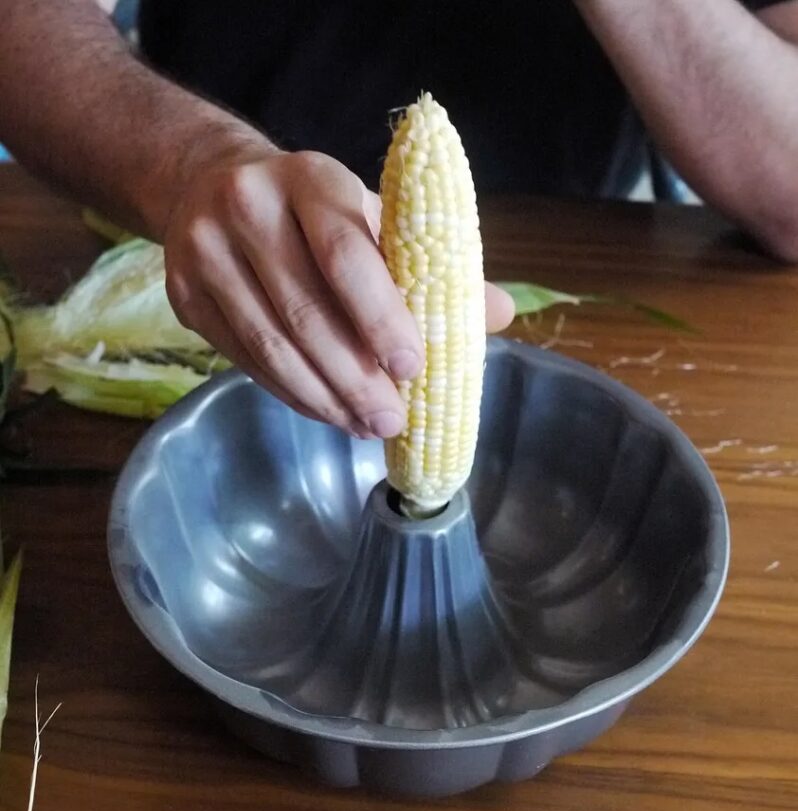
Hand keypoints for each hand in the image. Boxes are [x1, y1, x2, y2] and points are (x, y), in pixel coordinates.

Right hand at [163, 146, 514, 437]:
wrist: (210, 184)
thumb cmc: (314, 208)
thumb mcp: (372, 214)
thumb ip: (434, 262)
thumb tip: (500, 313)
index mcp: (309, 178)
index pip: (345, 253)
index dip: (380, 316)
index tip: (413, 367)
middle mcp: (248, 207)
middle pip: (306, 312)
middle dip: (355, 378)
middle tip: (392, 420)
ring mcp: (205, 252)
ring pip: (271, 346)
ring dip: (324, 398)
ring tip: (364, 426)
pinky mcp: (183, 296)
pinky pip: (246, 360)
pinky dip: (291, 394)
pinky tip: (325, 411)